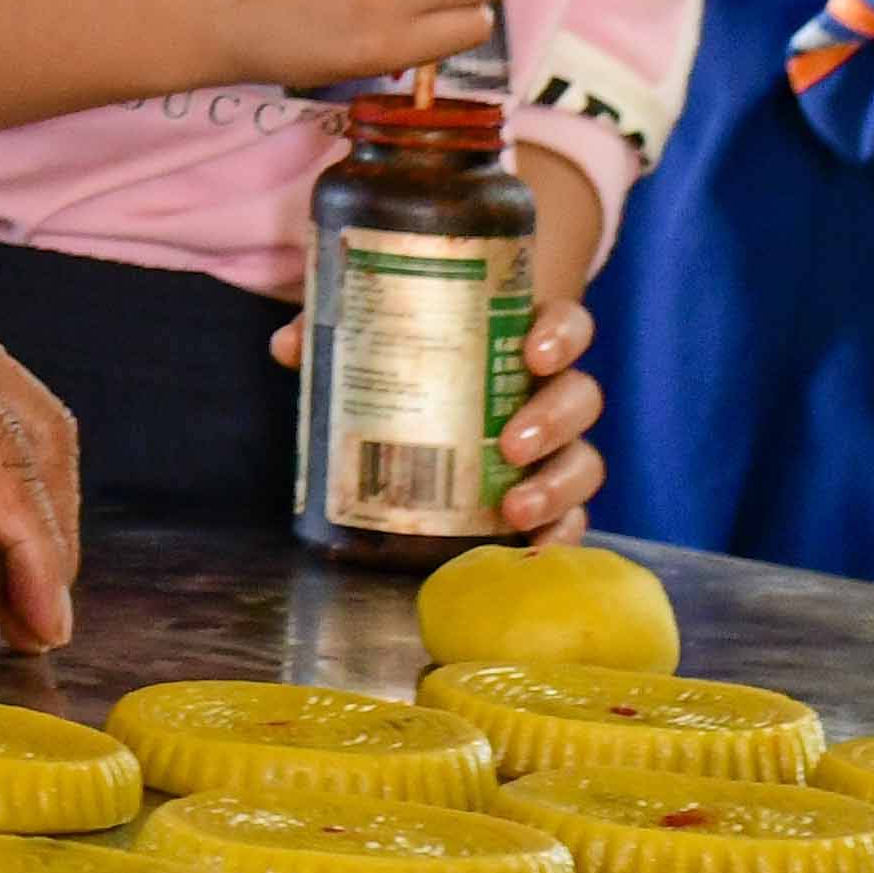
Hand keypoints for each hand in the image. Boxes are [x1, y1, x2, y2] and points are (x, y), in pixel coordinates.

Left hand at [258, 270, 605, 529]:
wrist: (440, 413)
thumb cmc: (423, 367)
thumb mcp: (384, 344)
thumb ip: (343, 337)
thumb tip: (289, 345)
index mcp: (522, 342)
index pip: (567, 326)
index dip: (561, 335)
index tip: (533, 351)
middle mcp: (551, 394)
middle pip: (581, 398)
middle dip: (553, 420)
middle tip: (511, 444)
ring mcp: (558, 450)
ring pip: (584, 461)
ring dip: (557, 485)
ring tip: (514, 508)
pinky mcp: (552, 500)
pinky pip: (573, 518)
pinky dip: (562, 533)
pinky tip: (539, 546)